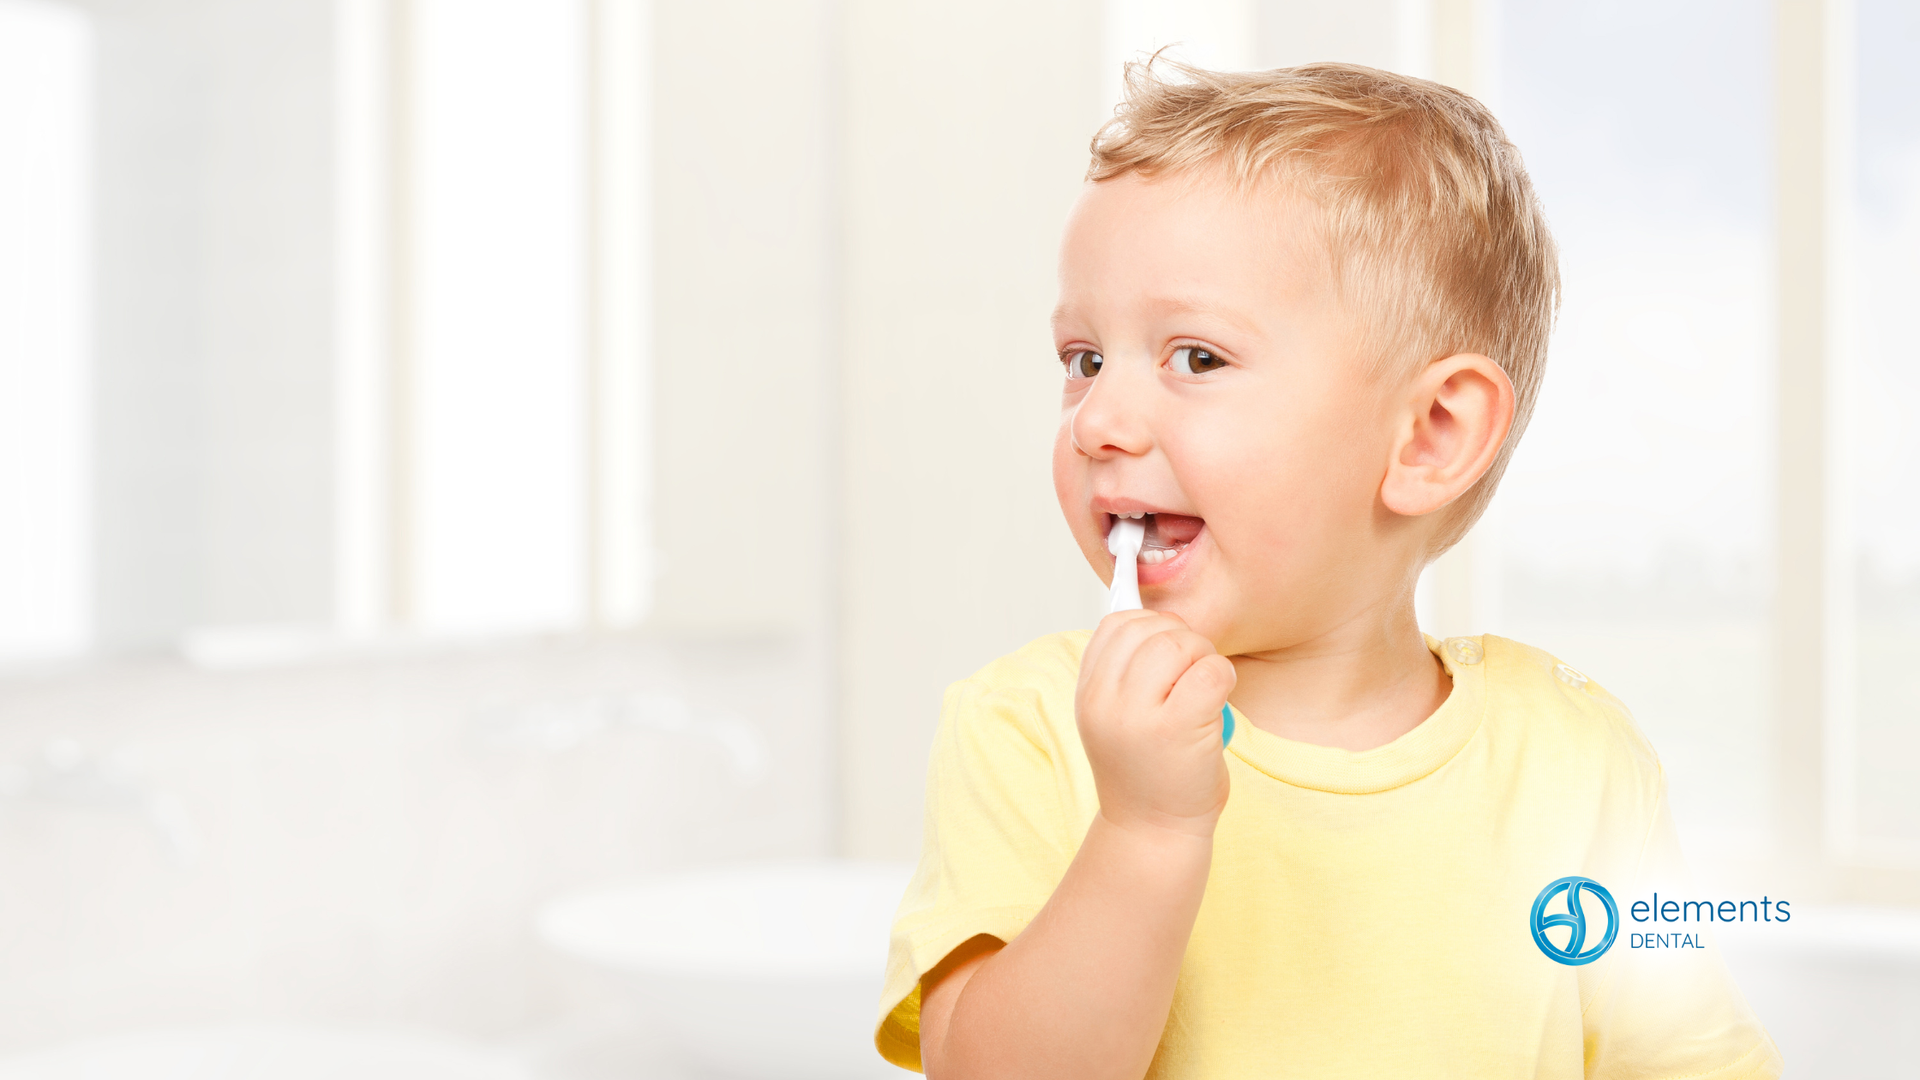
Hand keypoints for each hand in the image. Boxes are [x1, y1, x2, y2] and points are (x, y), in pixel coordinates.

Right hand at [1075, 610, 1234, 839]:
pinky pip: (1211, 671)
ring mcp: (1138, 716)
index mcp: (1088, 694)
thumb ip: (1125, 673)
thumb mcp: (1116, 719)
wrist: (1152, 833)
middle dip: (1183, 639)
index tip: (1168, 657)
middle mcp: (1104, 702)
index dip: (1151, 628)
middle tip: (1193, 674)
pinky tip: (1217, 704)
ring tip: (1204, 690)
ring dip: (1204, 657)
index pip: (1116, 624)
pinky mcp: (1177, 729)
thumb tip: (1159, 619)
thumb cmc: (1147, 773)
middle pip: (1150, 628)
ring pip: (1180, 643)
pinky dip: (1225, 678)